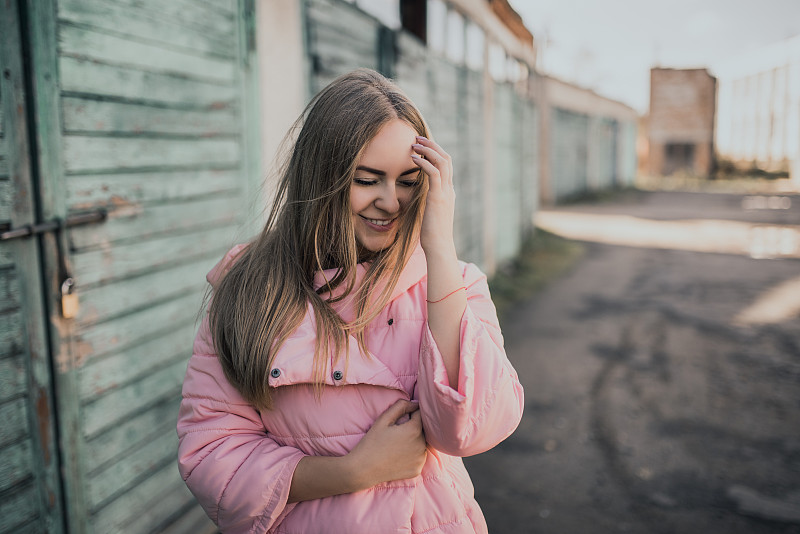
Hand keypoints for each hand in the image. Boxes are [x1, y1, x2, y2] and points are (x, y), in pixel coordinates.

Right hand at [346, 399, 427, 488]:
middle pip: (423, 430)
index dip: (411, 414)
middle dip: (414, 427)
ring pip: (423, 444)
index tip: (402, 419)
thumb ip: (401, 406)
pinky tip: (400, 456)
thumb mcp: (383, 419)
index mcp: (414, 430)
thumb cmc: (372, 442)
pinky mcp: (417, 469)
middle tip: (397, 434)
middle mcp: (421, 444)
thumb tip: (416, 403)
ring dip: (415, 441)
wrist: (364, 469)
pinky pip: (419, 457)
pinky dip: (413, 455)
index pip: (420, 414)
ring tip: (398, 445)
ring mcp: (420, 459)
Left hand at [411, 136, 455, 252]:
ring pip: (442, 162)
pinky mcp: (438, 198)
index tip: (422, 146)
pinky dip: (424, 163)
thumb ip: (429, 202)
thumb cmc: (433, 234)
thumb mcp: (431, 214)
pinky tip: (414, 158)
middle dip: (432, 146)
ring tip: (414, 144)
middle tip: (417, 138)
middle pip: (446, 158)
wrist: (439, 247)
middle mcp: (449, 190)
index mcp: (448, 192)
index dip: (435, 152)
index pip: (446, 165)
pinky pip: (434, 173)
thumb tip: (421, 199)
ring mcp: (445, 193)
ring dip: (428, 150)